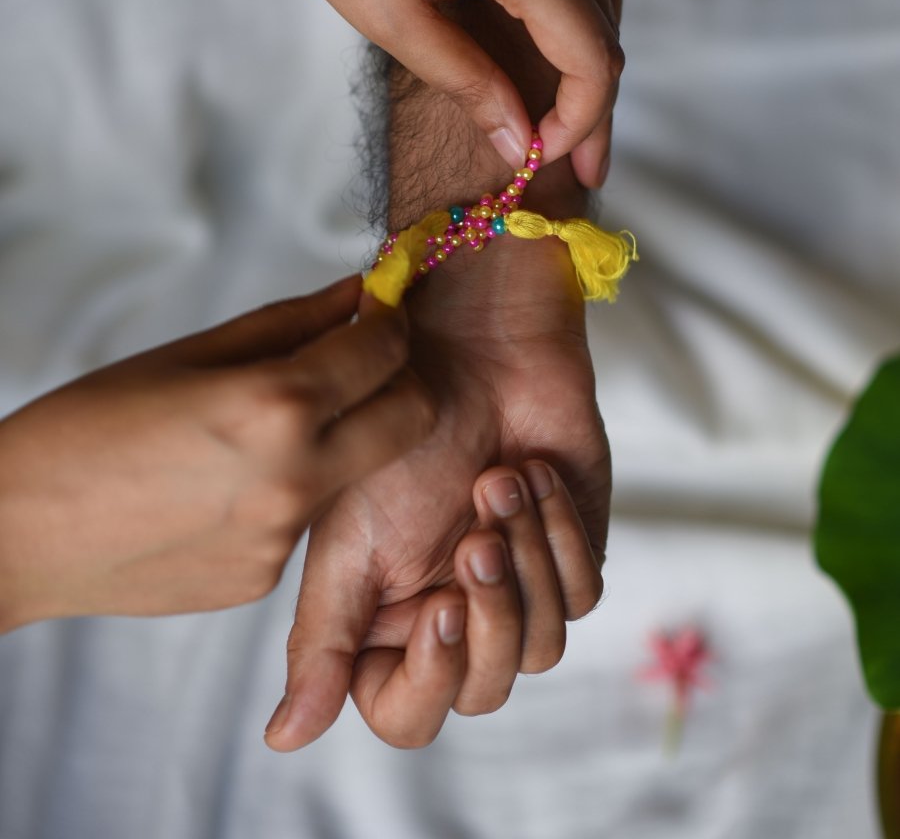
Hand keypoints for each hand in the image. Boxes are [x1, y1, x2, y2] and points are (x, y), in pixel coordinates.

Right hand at [0, 277, 433, 631]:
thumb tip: (355, 293)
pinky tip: (227, 482)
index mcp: (275, 405)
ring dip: (343, 436)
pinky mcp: (266, 580)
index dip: (390, 318)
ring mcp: (285, 539)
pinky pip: (306, 518)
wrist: (17, 535)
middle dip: (402, 379)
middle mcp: (297, 478)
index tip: (379, 307)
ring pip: (358, 469)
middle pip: (412, 417)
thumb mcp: (188, 354)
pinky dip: (292, 488)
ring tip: (266, 424)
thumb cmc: (87, 427)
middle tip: (363, 360)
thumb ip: (289, 323)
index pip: (386, 349)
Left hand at [199, 0, 624, 183]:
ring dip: (591, 46)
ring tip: (566, 107)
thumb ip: (467, 82)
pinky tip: (549, 31)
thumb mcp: (393, 17)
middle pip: (606, 23)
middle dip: (593, 100)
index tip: (542, 157)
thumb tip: (517, 141)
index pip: (592, 56)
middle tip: (577, 162)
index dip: (580, 121)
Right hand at [265, 236, 609, 748]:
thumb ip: (322, 639)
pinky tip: (532, 476)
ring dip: (524, 560)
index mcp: (387, 620)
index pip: (406, 714)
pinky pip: (583, 591)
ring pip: (541, 646)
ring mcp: (514, 586)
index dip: (428, 678)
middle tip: (473, 536)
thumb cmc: (398, 430)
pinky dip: (560, 534)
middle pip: (484, 689)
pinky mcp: (568, 553)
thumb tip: (282, 739)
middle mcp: (452, 614)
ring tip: (499, 482)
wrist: (473, 346)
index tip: (440, 608)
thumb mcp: (344, 537)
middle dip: (490, 614)